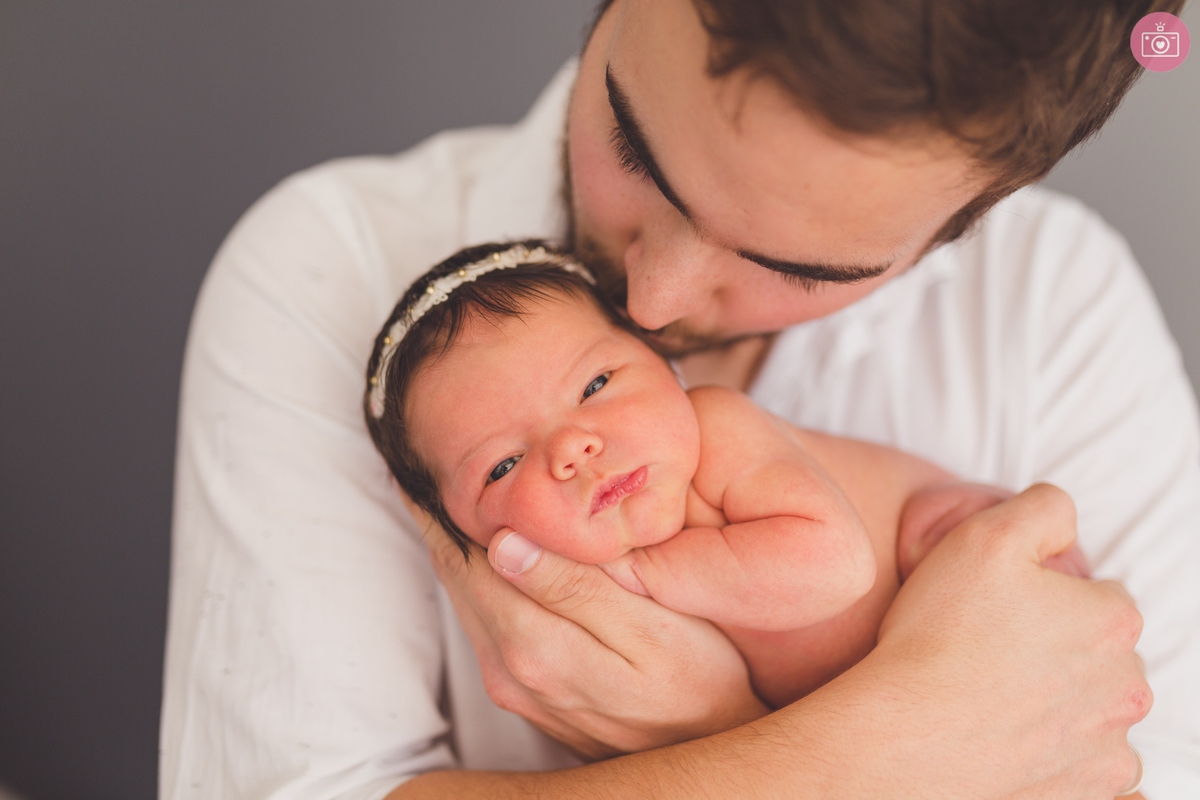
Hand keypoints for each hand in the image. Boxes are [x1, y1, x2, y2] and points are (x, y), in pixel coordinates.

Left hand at [408, 500, 767, 758]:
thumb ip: (577, 587)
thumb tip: (504, 543)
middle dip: (445, 521)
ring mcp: (514, 685)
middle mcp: (508, 670)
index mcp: (532, 646)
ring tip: (459, 497)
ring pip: (470, 599)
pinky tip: (499, 551)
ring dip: (461, 548)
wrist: (708, 752)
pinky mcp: (527, 691)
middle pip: (458, 576)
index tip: (430, 464)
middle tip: (432, 467)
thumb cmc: (699, 680)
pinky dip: (482, 579)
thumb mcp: (651, 628)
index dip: (447, 507)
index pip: (466, 557)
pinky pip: (488, 621)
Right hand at [874, 484, 1149, 797]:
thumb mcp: (984, 534)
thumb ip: (1044, 508)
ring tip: (994, 699)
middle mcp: (1126, 688)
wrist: (905, 735)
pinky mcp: (1085, 794)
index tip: (1002, 611)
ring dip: (1061, 706)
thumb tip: (1064, 517)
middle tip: (992, 653)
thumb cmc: (940, 634)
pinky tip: (1011, 739)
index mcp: (1112, 621)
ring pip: (1094, 713)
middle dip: (1060, 651)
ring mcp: (1108, 749)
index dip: (1047, 598)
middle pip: (1101, 657)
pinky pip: (1087, 769)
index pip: (1100, 597)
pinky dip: (1058, 757)